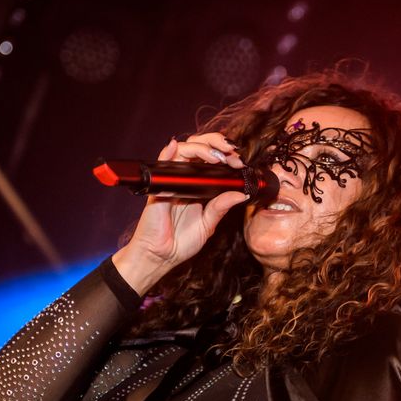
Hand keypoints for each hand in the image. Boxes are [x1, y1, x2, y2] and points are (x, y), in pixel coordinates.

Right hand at [113, 132, 248, 294]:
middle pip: (198, 147)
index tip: (239, 162)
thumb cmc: (180, 242)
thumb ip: (221, 207)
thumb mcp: (208, 224)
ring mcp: (171, 181)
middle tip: (232, 153)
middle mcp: (185, 179)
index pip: (210, 158)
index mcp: (197, 186)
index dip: (226, 154)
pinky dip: (167, 151)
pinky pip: (161, 163)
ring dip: (202, 147)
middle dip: (217, 143)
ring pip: (183, 149)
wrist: (161, 256)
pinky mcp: (159, 187)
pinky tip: (175, 147)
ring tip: (217, 156)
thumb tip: (241, 194)